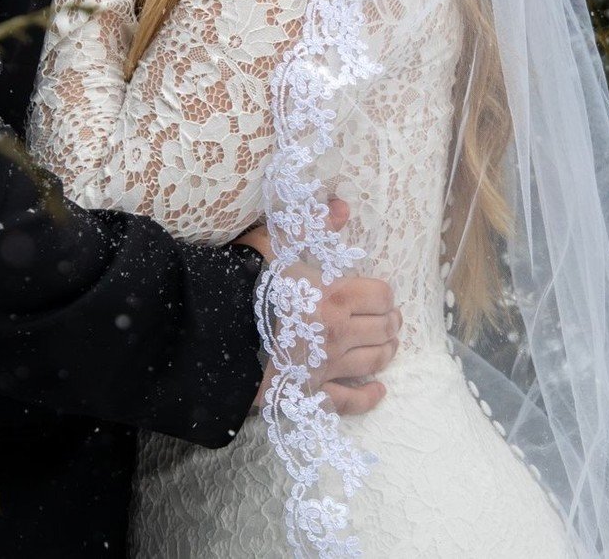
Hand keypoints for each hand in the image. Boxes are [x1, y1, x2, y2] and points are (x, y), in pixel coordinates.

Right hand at [241, 199, 400, 416]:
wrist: (216, 328)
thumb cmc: (247, 281)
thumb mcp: (277, 244)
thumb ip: (311, 225)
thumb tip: (342, 207)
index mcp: (335, 295)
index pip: (381, 296)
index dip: (384, 294)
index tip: (381, 294)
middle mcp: (339, 332)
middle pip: (383, 329)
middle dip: (391, 322)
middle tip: (392, 319)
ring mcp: (327, 365)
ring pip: (373, 361)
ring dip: (387, 351)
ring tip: (390, 344)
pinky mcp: (311, 390)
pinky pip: (348, 400)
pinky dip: (367, 397)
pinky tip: (378, 390)